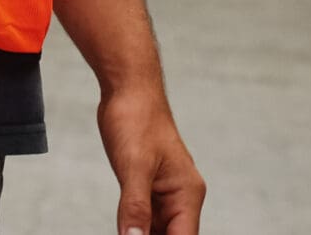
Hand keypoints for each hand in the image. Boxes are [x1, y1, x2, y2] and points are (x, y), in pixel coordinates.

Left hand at [96, 86, 204, 234]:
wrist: (128, 89)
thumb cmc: (137, 118)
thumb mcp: (134, 166)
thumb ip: (135, 207)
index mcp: (187, 194)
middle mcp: (181, 197)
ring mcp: (164, 193)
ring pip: (158, 232)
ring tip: (125, 233)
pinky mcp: (148, 187)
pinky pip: (145, 218)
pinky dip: (135, 230)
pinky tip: (123, 231)